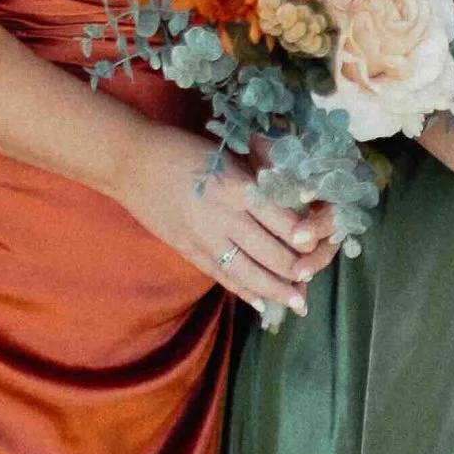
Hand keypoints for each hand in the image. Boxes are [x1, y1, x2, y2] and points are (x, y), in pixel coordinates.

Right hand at [117, 125, 331, 318]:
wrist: (132, 163)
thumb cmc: (184, 150)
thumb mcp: (229, 158)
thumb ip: (258, 182)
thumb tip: (294, 203)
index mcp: (239, 188)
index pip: (283, 221)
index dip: (306, 238)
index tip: (321, 246)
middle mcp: (225, 217)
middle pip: (271, 252)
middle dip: (296, 270)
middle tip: (313, 280)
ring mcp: (204, 238)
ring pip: (248, 272)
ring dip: (275, 290)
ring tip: (296, 303)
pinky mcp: (188, 250)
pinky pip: (221, 276)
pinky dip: (243, 291)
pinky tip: (261, 303)